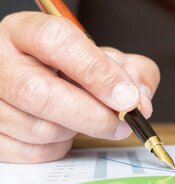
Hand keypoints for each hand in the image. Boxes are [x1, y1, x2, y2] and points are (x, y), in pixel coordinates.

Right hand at [0, 12, 159, 162]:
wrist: (36, 79)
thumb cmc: (73, 68)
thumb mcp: (105, 56)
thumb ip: (132, 71)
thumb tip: (139, 101)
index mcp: (25, 30)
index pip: (56, 41)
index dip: (96, 72)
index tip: (127, 98)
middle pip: (39, 93)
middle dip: (92, 115)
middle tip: (122, 123)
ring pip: (37, 129)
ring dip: (76, 131)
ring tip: (89, 119)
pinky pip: (30, 152)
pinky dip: (58, 148)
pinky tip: (64, 130)